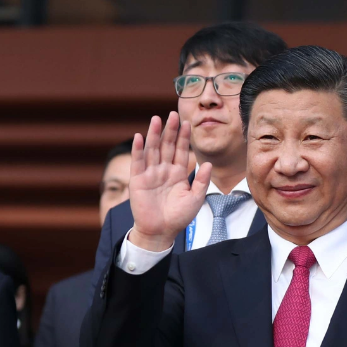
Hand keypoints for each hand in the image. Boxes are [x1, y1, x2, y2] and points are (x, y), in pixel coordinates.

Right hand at [126, 113, 211, 251]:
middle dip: (170, 130)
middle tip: (173, 114)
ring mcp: (150, 174)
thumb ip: (201, 181)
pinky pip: (138, 162)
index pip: (181, 150)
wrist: (161, 232)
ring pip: (153, 150)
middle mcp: (163, 170)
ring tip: (156, 119)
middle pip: (167, 146)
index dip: (183, 137)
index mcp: (177, 173)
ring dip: (154, 135)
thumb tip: (209, 164)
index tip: (187, 122)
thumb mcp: (195, 199)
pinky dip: (138, 149)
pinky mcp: (138, 181)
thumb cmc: (179, 217)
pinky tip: (139, 137)